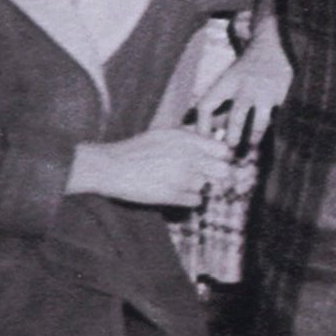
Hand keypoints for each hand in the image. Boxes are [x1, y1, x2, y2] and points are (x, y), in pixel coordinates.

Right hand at [69, 127, 238, 208]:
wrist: (112, 167)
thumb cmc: (136, 149)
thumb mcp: (164, 134)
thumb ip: (189, 138)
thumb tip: (213, 141)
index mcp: (187, 139)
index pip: (223, 151)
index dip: (220, 158)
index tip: (214, 162)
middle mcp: (188, 156)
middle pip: (223, 171)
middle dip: (216, 175)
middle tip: (204, 176)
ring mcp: (182, 177)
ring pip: (206, 187)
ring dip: (196, 187)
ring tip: (176, 182)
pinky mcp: (173, 195)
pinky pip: (196, 201)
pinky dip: (188, 200)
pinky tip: (173, 193)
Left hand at [191, 24, 290, 150]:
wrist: (270, 44)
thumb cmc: (245, 68)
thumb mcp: (227, 77)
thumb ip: (217, 100)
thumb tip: (191, 124)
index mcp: (226, 82)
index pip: (207, 105)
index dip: (202, 126)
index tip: (203, 140)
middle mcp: (244, 87)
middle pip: (235, 118)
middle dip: (231, 138)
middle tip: (229, 150)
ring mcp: (264, 92)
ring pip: (258, 123)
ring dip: (253, 138)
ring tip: (250, 147)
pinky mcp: (280, 95)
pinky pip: (275, 117)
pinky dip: (271, 129)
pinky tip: (270, 135)